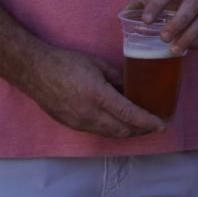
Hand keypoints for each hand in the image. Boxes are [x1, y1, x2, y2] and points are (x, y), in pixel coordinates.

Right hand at [23, 45, 163, 137]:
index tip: (163, 125)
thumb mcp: (98, 65)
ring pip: (110, 134)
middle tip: (156, 125)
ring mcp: (79, 122)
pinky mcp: (71, 125)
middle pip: (122, 130)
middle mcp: (89, 114)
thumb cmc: (66, 63)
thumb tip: (132, 88)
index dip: (148, 122)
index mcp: (97, 95)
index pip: (129, 115)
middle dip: (142, 130)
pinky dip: (113, 129)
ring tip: (142, 126)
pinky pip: (98, 131)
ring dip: (128, 132)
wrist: (34, 71)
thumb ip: (117, 78)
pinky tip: (119, 123)